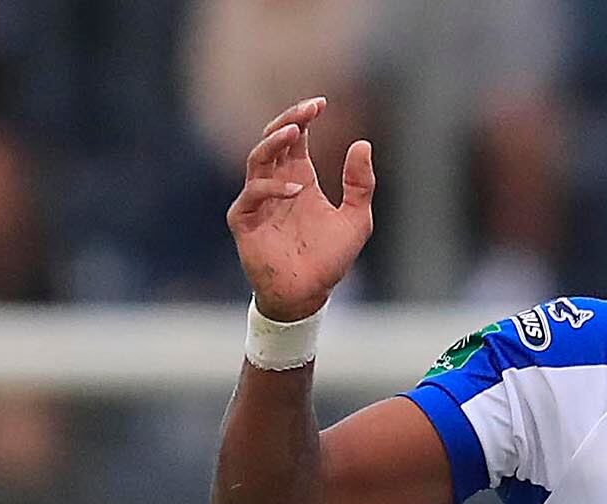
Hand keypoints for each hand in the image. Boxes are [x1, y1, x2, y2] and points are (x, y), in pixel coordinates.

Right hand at [230, 97, 372, 323]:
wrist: (307, 296)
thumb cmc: (329, 260)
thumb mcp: (356, 220)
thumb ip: (360, 185)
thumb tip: (362, 144)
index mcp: (299, 178)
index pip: (296, 137)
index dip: (304, 117)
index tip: (321, 103)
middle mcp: (276, 184)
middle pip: (273, 139)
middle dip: (288, 120)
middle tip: (307, 110)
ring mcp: (258, 201)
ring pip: (257, 159)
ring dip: (273, 142)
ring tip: (294, 132)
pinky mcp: (244, 221)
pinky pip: (252, 195)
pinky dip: (272, 188)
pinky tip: (296, 190)